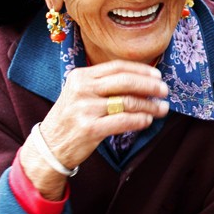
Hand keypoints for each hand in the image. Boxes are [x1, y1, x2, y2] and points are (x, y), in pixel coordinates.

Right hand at [21, 60, 168, 195]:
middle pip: (125, 81)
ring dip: (149, 105)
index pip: (117, 67)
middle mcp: (82, 89)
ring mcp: (85, 108)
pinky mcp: (90, 128)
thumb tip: (142, 81)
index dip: (141, 70)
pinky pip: (123, 121)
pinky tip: (147, 120)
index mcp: (81, 76)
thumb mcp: (81, 94)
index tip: (157, 75)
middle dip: (150, 85)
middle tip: (164, 91)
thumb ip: (104, 85)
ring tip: (162, 109)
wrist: (49, 147)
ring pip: (127, 102)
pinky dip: (139, 120)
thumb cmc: (71, 119)